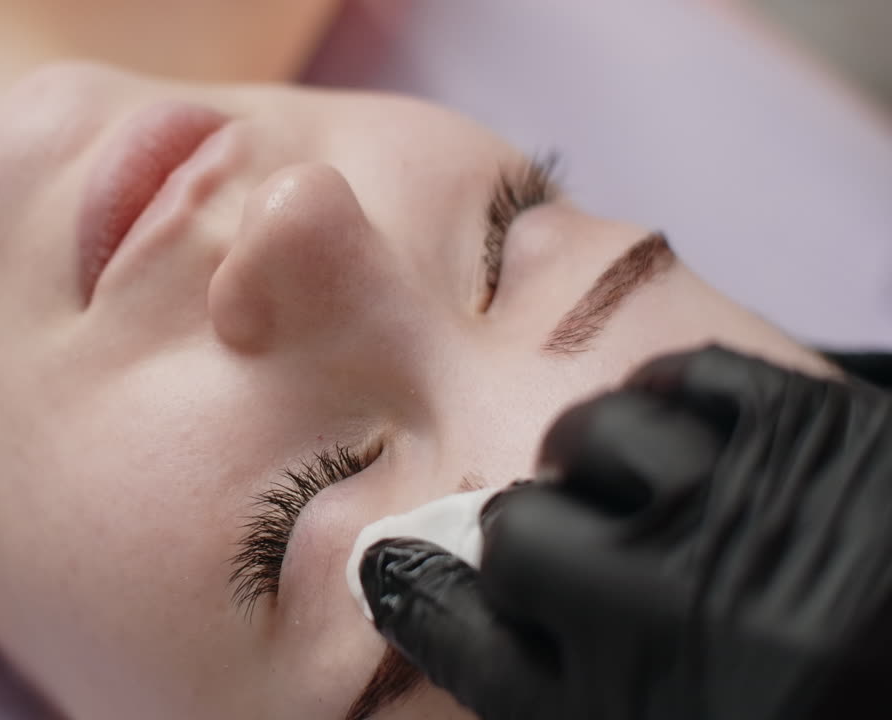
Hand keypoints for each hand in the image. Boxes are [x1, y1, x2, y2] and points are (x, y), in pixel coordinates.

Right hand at [361, 345, 891, 719]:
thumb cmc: (797, 690)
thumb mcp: (649, 711)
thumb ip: (526, 673)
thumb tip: (406, 583)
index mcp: (641, 692)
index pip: (477, 632)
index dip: (439, 600)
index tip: (414, 574)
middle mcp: (688, 612)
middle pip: (518, 533)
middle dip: (535, 548)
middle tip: (593, 571)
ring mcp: (762, 509)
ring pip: (598, 440)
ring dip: (604, 470)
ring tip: (653, 504)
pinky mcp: (831, 434)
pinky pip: (693, 383)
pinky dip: (677, 409)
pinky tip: (700, 451)